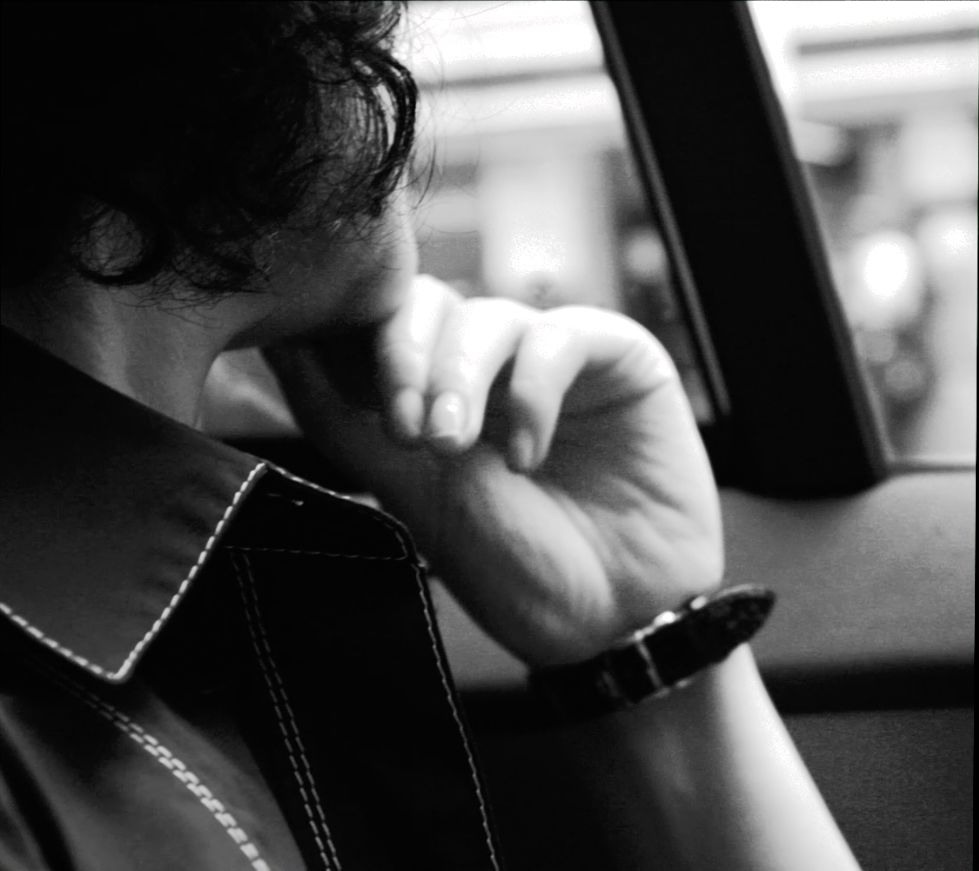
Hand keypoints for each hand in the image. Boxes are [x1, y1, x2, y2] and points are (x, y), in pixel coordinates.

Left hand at [266, 275, 722, 666]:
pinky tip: (527, 455)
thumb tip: (281, 350)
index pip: (380, 328)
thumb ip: (351, 422)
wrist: (619, 620)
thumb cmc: (517, 569)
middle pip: (427, 304)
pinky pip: (561, 337)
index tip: (356, 415)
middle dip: (404, 358)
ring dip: (460, 378)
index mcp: (435, 394)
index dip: (355, 349)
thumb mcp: (417, 497)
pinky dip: (534, 391)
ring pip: (486, 318)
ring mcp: (551, 358)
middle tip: (406, 430)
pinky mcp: (617, 356)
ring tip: (455, 447)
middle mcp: (490, 366)